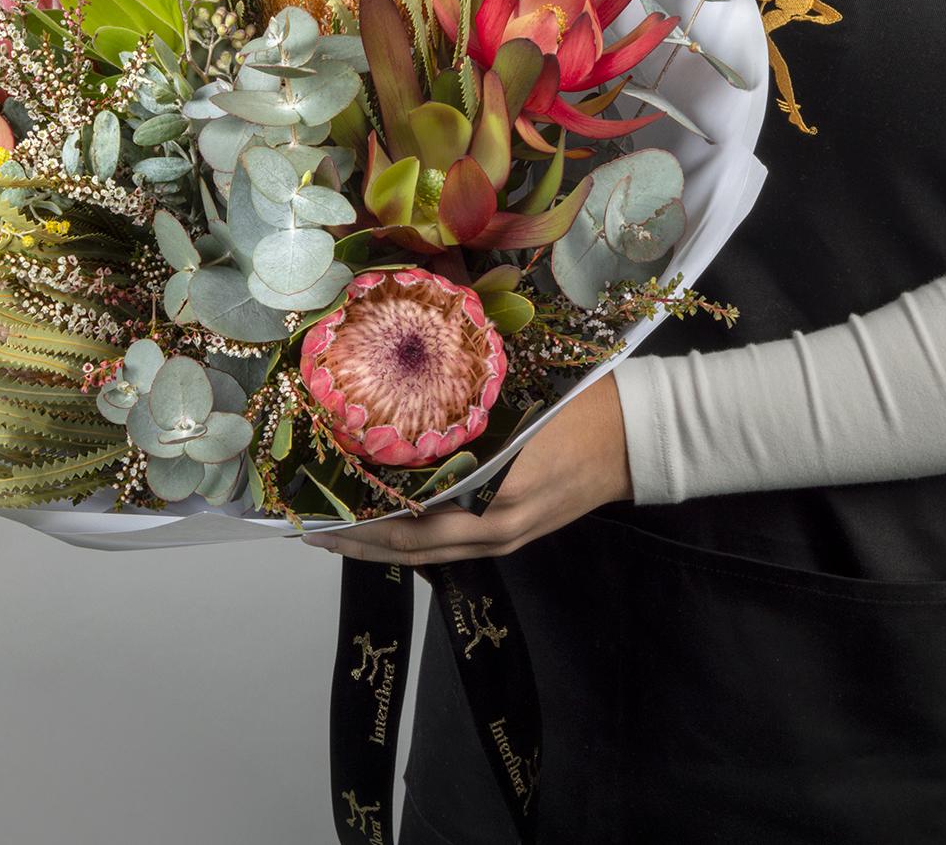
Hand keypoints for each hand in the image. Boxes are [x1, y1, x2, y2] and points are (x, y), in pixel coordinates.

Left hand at [300, 372, 634, 565]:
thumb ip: (464, 412)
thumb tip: (402, 392)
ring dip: (380, 544)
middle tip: (308, 529)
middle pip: (409, 546)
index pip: (409, 521)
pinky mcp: (513, 534)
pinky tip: (388, 525)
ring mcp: (505, 536)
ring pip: (428, 552)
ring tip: (337, 532)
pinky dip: (414, 539)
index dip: (359, 519)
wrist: (637, 437)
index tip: (317, 511)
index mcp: (492, 496)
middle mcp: (494, 528)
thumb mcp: (518, 402)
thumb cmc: (578, 408)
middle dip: (356, 540)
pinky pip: (451, 546)